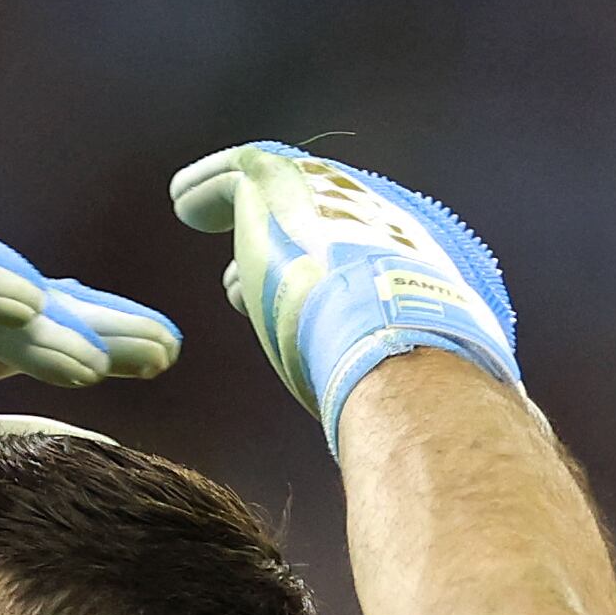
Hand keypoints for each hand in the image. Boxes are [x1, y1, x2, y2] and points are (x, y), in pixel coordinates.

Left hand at [168, 143, 519, 450]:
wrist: (398, 348)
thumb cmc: (418, 393)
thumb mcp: (431, 392)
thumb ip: (417, 395)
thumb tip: (422, 439)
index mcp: (429, 265)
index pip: (373, 266)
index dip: (331, 283)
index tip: (301, 304)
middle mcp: (387, 221)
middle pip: (327, 229)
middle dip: (287, 251)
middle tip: (239, 287)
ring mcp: (336, 198)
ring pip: (283, 194)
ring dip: (245, 214)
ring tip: (204, 226)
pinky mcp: (281, 187)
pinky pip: (238, 175)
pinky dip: (210, 189)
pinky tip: (184, 203)